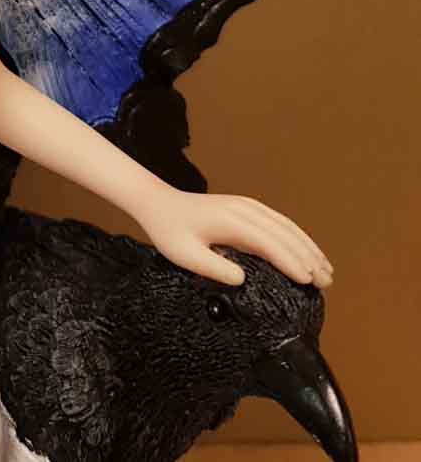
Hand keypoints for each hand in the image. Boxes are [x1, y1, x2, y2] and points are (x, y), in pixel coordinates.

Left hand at [133, 187, 333, 287]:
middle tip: (328, 283)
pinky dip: (296, 236)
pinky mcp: (245, 207)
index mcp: (230, 221)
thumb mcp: (185, 255)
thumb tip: (242, 280)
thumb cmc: (169, 230)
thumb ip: (213, 268)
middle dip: (308, 258)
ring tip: (327, 269)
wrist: (158, 203)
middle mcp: (243, 210)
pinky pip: (278, 221)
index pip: (270, 244)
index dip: (292, 263)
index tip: (309, 282)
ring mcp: (246, 206)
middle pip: (284, 234)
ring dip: (307, 246)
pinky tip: (306, 249)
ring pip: (285, 226)